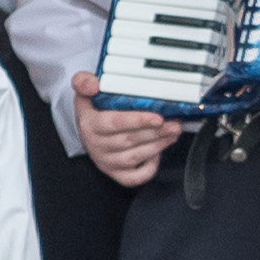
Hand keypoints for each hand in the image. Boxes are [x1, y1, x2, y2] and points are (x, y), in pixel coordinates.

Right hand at [73, 74, 182, 188]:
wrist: (88, 130)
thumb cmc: (94, 109)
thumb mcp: (84, 92)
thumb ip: (84, 82)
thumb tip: (93, 84)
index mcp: (90, 124)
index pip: (114, 124)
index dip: (137, 121)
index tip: (158, 118)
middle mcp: (96, 145)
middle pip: (128, 141)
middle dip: (155, 133)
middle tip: (174, 124)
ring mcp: (106, 161)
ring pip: (134, 157)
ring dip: (157, 145)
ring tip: (173, 133)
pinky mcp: (115, 173)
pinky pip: (134, 177)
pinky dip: (149, 168)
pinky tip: (158, 154)